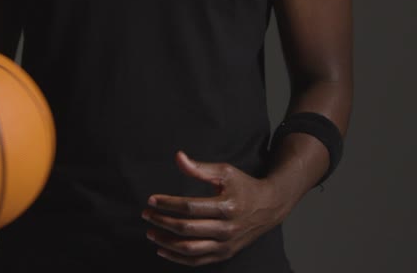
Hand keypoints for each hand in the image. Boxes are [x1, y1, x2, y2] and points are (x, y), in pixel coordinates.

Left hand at [142, 150, 289, 265]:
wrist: (269, 207)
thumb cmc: (244, 186)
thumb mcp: (225, 172)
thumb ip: (200, 168)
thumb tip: (178, 157)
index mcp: (226, 206)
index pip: (189, 207)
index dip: (168, 204)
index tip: (151, 200)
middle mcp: (226, 228)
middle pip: (186, 228)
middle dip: (162, 222)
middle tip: (147, 214)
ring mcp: (225, 244)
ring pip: (189, 248)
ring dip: (166, 242)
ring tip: (151, 233)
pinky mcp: (225, 253)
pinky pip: (197, 260)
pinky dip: (178, 257)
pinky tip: (163, 249)